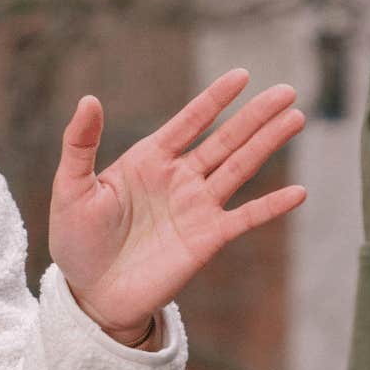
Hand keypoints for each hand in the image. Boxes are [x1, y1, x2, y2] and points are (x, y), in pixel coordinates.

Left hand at [49, 70, 306, 342]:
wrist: (91, 294)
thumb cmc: (76, 240)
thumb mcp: (71, 188)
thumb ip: (80, 144)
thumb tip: (88, 98)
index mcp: (149, 160)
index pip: (189, 122)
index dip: (215, 99)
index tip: (241, 75)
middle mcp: (179, 178)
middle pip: (225, 139)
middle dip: (255, 115)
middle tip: (287, 90)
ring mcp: (196, 208)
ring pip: (241, 168)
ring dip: (268, 143)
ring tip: (297, 118)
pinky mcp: (207, 240)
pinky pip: (246, 218)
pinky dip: (271, 206)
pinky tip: (299, 192)